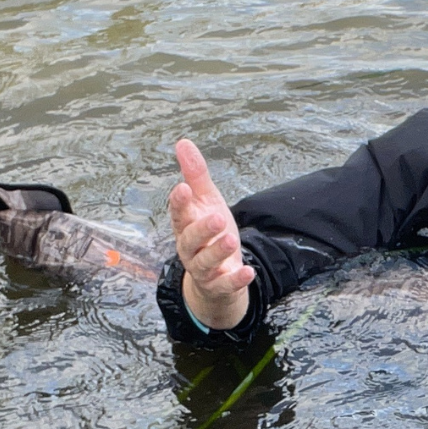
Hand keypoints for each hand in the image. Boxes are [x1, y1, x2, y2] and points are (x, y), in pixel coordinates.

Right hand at [167, 139, 253, 329]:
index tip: (183, 188)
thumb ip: (196, 176)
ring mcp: (203, 269)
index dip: (179, 203)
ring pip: (205, 262)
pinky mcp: (218, 286)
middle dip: (202, 229)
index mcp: (185, 225)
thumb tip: (183, 142)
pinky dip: (236, 279)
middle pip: (190, 239)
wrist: (216, 276)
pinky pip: (225, 285)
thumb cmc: (209, 233)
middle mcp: (189, 248)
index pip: (178, 213)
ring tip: (231, 239)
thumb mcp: (207, 202)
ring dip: (218, 251)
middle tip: (217, 217)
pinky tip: (249, 272)